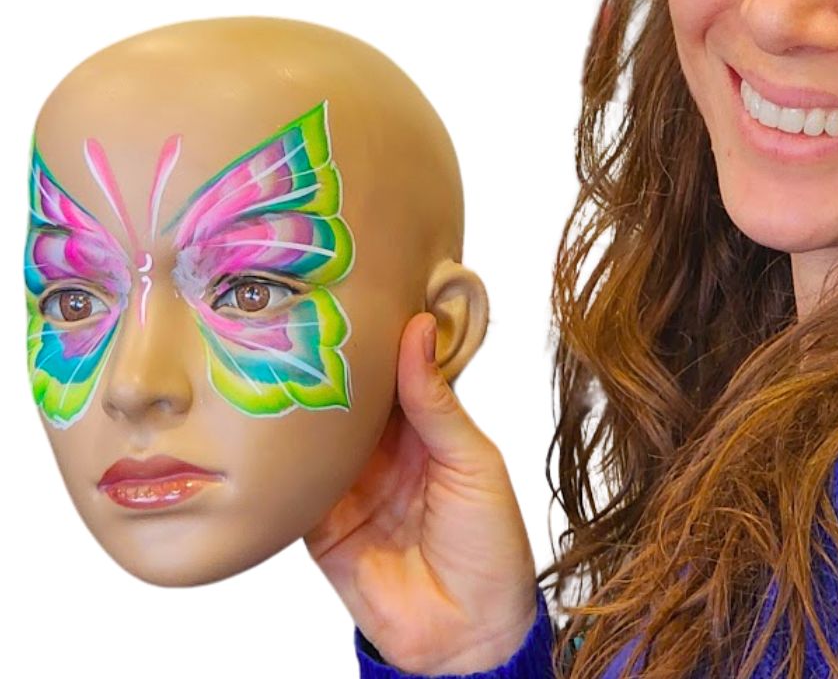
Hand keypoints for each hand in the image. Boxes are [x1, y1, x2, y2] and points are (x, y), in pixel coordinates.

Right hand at [305, 311, 538, 674]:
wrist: (465, 638)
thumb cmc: (490, 545)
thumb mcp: (472, 462)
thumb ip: (436, 402)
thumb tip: (419, 329)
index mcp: (427, 427)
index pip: (395, 369)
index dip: (377, 335)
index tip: (353, 288)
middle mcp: (384, 449)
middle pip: (349, 396)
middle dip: (328, 361)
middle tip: (299, 310)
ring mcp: (349, 483)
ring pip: (316, 432)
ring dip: (298, 402)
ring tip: (270, 349)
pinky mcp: (319, 521)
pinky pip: (292, 482)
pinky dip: (275, 459)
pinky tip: (257, 421)